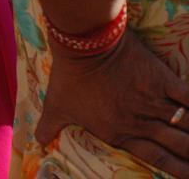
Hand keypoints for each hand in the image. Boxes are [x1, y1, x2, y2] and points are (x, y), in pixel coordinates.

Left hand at [37, 29, 188, 176]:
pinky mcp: (162, 79)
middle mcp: (140, 122)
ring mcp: (153, 101)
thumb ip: (50, 126)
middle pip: (178, 145)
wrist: (84, 44)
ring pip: (187, 125)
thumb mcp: (56, 105)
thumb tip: (38, 141)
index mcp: (119, 133)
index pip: (155, 157)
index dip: (177, 169)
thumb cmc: (70, 77)